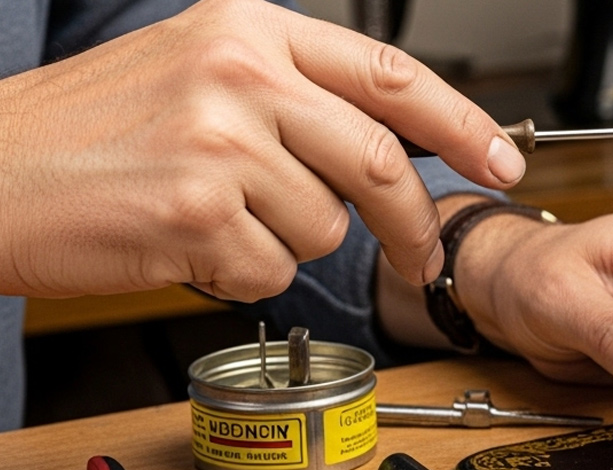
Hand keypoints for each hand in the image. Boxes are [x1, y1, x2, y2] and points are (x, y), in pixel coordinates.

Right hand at [0, 0, 520, 299]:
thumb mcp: (195, 68)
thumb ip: (293, 92)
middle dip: (413, 224)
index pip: (390, 75)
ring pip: (326, 226)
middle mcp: (240, 73)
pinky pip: (272, 267)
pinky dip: (240, 273)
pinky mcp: (197, 210)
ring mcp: (220, 141)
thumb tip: (394, 142)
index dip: (462, 124)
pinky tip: (186, 244)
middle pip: (380, 161)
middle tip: (420, 256)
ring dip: (287, 243)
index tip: (504, 160)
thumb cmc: (86, 130)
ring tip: (216, 219)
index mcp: (249, 28)